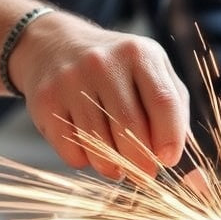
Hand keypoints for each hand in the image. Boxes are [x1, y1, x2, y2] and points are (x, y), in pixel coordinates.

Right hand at [11, 11, 188, 179]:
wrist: (54, 46)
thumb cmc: (116, 69)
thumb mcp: (151, 70)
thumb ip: (173, 107)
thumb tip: (174, 155)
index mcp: (138, 53)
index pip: (164, 102)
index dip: (170, 138)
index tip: (169, 159)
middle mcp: (103, 63)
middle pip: (131, 127)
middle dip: (142, 161)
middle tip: (145, 172)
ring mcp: (70, 81)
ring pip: (99, 144)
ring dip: (114, 166)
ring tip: (119, 164)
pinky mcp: (46, 101)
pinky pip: (72, 150)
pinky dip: (86, 160)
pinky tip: (90, 148)